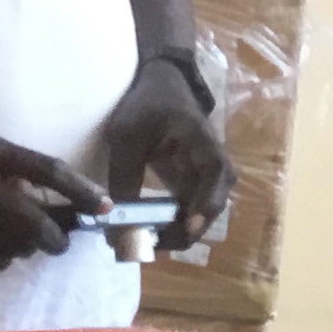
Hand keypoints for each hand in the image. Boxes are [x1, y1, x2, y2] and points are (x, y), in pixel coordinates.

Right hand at [0, 107, 110, 270]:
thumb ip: (1, 161)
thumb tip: (32, 191)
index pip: (47, 171)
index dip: (81, 190)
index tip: (106, 205)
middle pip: (34, 224)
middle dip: (55, 237)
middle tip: (60, 236)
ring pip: (12, 247)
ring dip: (26, 248)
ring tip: (25, 241)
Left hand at [103, 57, 235, 252]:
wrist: (159, 84)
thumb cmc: (147, 105)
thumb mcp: (127, 135)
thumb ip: (124, 177)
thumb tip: (117, 224)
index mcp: (208, 152)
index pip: (212, 192)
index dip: (196, 216)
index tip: (175, 233)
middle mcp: (216, 172)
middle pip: (205, 214)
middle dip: (176, 235)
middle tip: (141, 246)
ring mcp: (206, 181)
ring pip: (195, 219)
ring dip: (169, 233)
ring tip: (136, 242)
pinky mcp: (191, 186)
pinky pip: (184, 213)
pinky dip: (165, 224)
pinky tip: (140, 232)